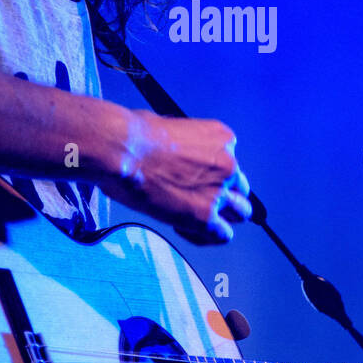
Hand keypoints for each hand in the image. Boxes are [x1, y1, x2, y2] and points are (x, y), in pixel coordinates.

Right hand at [107, 109, 251, 244]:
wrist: (122, 149)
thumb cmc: (135, 135)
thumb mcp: (170, 126)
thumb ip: (184, 145)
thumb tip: (174, 155)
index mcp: (221, 138)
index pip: (229, 162)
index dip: (210, 173)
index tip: (191, 177)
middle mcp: (227, 164)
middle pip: (239, 188)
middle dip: (221, 195)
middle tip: (195, 198)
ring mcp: (219, 191)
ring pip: (240, 213)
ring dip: (221, 216)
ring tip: (194, 217)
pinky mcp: (205, 216)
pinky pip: (222, 235)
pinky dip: (206, 235)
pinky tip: (185, 228)